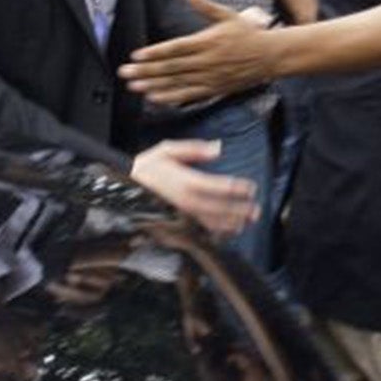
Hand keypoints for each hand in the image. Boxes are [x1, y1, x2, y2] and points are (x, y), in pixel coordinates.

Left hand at [120, 0, 277, 105]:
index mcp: (207, 42)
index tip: (136, 55)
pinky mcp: (213, 89)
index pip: (176, 48)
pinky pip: (188, 95)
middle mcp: (206, 62)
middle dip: (146, 70)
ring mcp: (209, 78)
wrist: (270, 57)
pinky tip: (154, 97)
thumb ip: (205, 6)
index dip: (155, 53)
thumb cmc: (247, 34)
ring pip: (177, 83)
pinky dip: (171, 97)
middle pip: (171, 68)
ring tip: (134, 86)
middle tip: (125, 72)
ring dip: (153, 85)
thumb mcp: (228, 15)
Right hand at [129, 139, 258, 236]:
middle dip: (240, 210)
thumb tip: (218, 148)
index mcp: (185, 180)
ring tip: (247, 222)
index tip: (251, 187)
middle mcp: (186, 200)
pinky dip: (216, 232)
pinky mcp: (178, 222)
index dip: (237, 188)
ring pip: (212, 222)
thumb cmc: (148, 166)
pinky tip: (228, 230)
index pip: (218, 186)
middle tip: (256, 210)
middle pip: (219, 208)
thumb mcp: (167, 150)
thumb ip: (194, 149)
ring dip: (232, 223)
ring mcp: (182, 214)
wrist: (124, 186)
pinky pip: (201, 229)